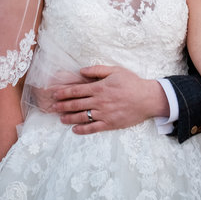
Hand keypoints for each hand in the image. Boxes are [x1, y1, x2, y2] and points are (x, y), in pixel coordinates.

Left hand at [50, 65, 168, 133]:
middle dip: (62, 105)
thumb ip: (97, 70)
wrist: (147, 99)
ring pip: (81, 117)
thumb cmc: (132, 83)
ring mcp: (104, 114)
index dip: (64, 92)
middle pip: (76, 104)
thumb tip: (81, 70)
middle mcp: (99, 102)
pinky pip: (92, 128)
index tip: (54, 94)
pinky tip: (74, 129)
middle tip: (53, 107)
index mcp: (99, 88)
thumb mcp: (115, 70)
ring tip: (60, 118)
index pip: (76, 90)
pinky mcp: (109, 124)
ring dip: (69, 118)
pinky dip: (82, 129)